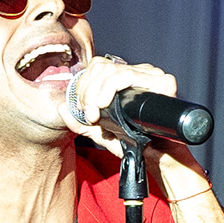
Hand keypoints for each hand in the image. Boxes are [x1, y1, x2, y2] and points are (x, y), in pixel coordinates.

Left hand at [69, 57, 184, 155]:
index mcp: (127, 79)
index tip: (85, 110)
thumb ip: (80, 122)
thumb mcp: (101, 132)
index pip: (97, 66)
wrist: (158, 157)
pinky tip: (104, 105)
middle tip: (89, 115)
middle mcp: (140, 73)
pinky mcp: (162, 82)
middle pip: (101, 66)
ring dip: (95, 93)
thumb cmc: (135, 143)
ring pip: (111, 69)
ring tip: (96, 114)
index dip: (84, 86)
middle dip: (86, 91)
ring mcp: (151, 75)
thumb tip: (61, 108)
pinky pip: (126, 75)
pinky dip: (109, 89)